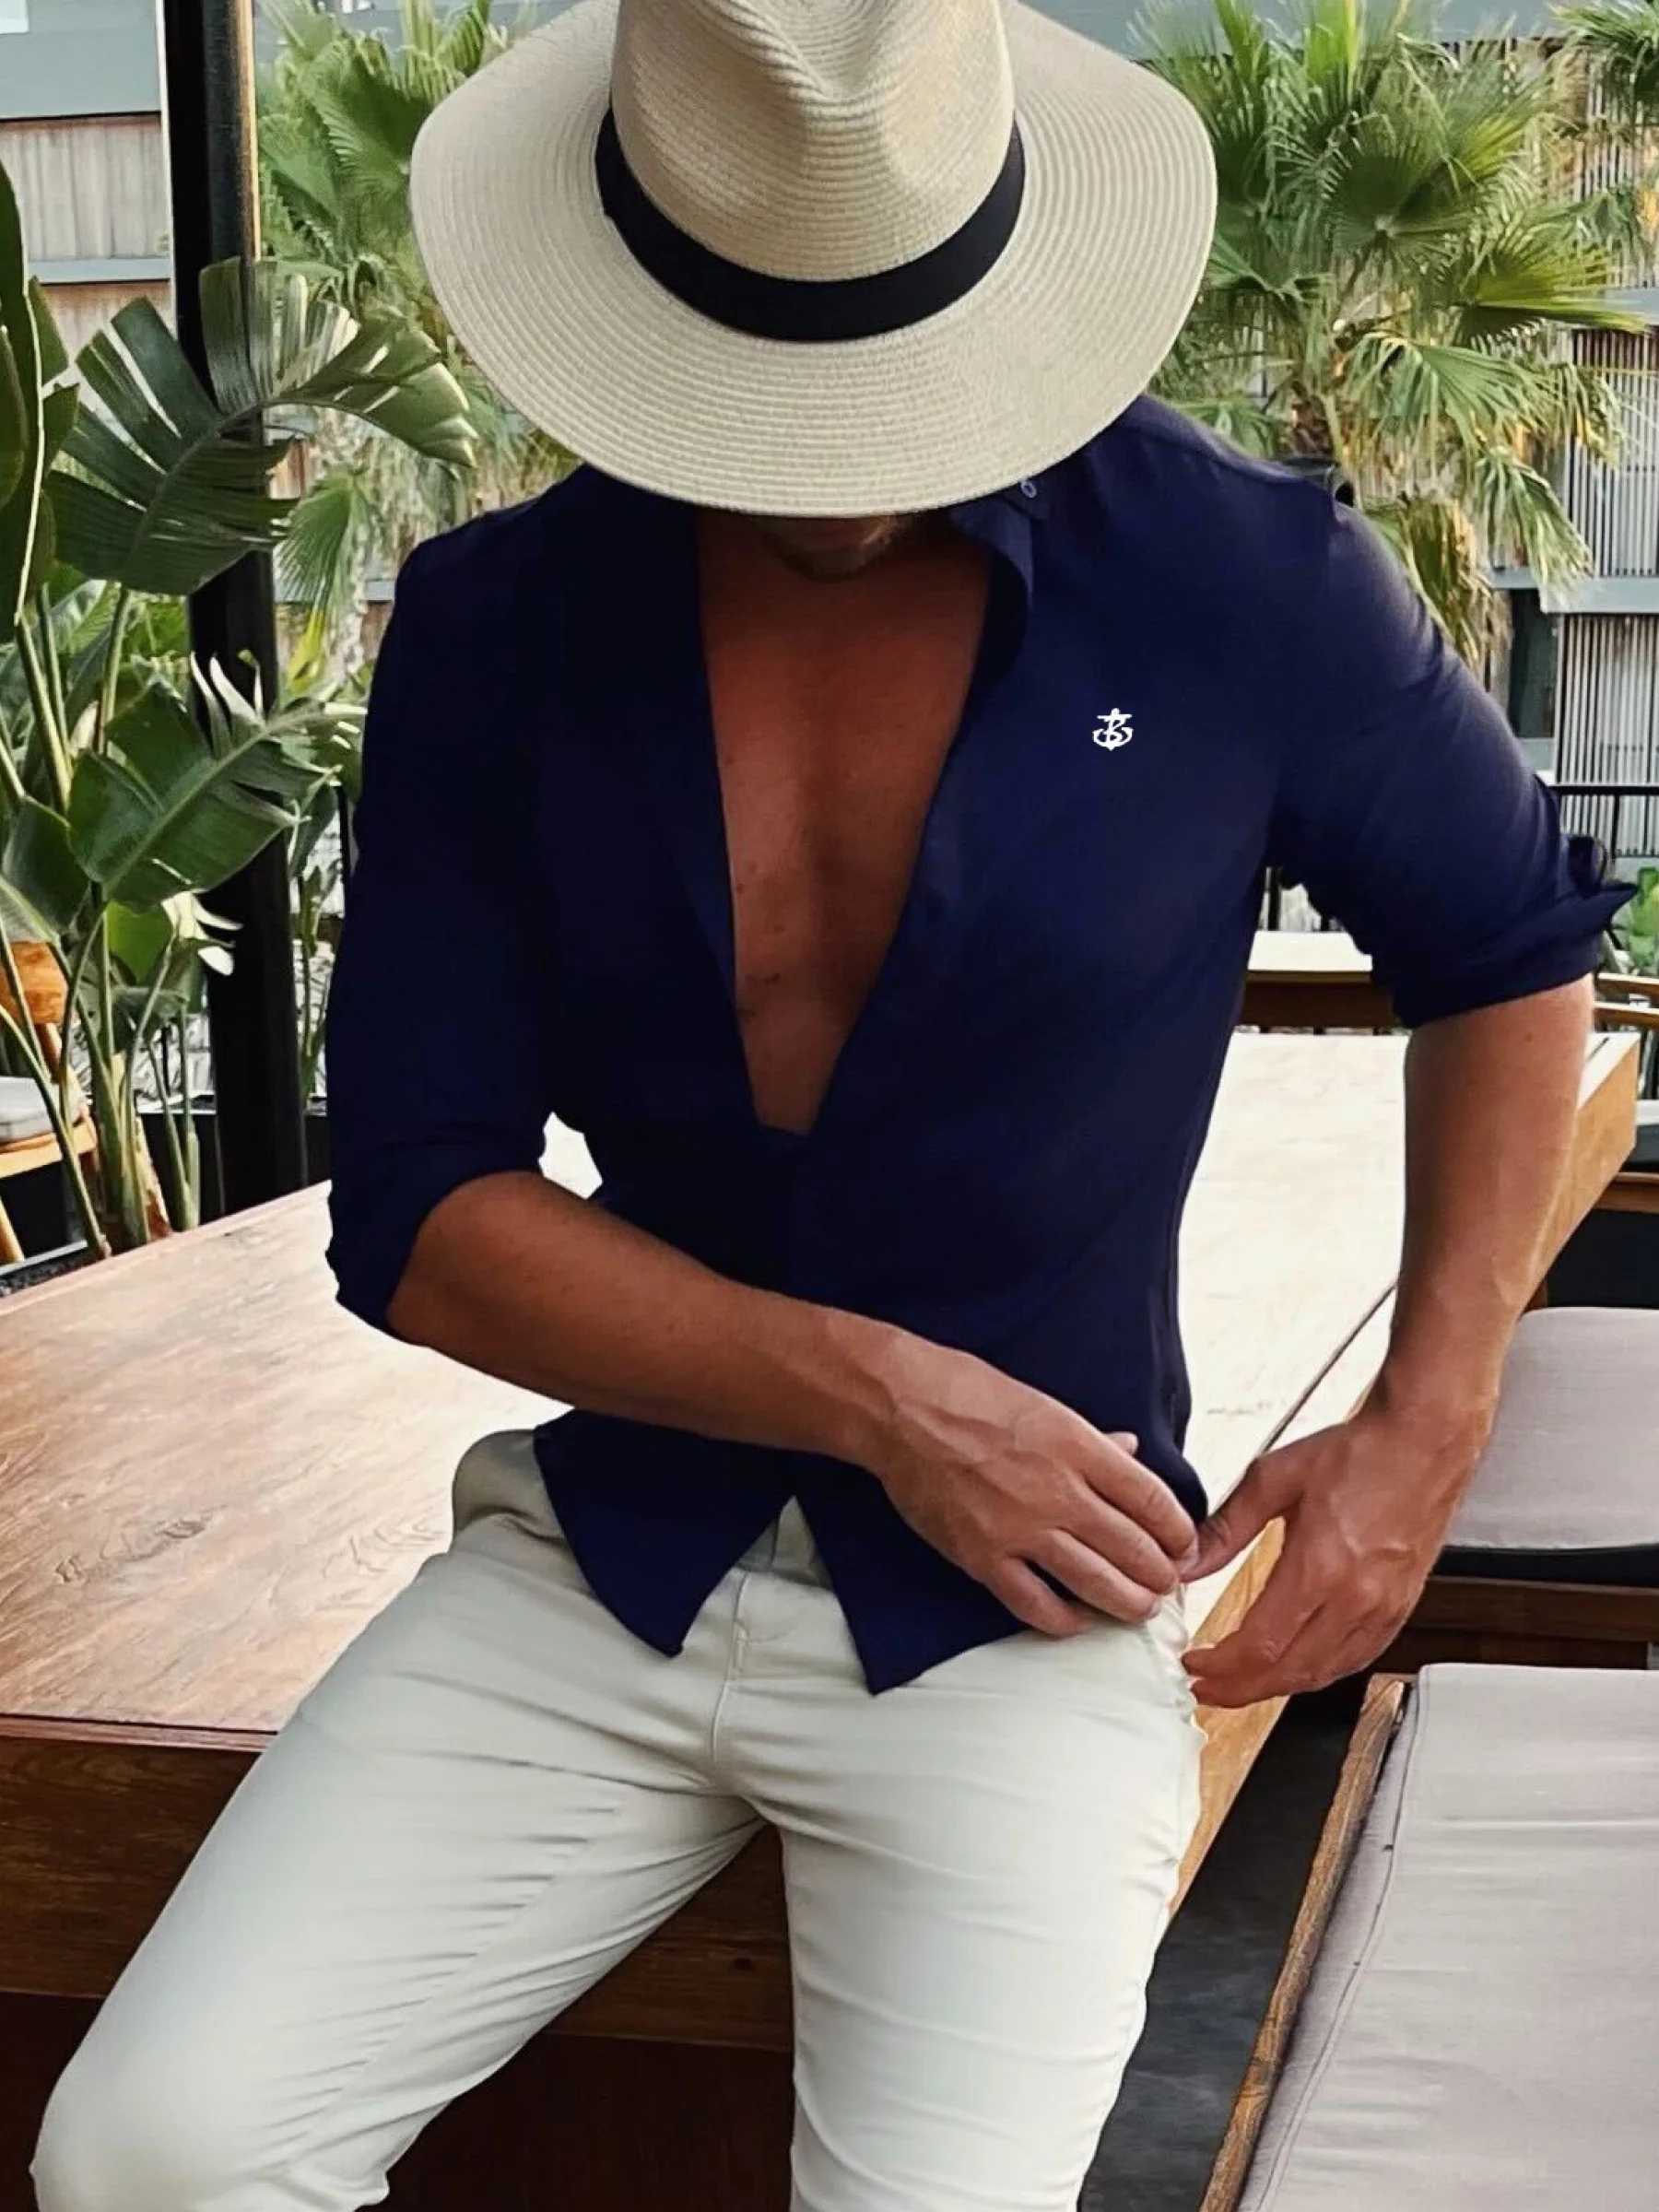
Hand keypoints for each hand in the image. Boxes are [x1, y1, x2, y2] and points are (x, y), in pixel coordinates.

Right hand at [867, 1337, 1199, 1635]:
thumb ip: (1092, 1439)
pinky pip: (1038, 1606)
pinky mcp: (984, 1558)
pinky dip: (1067, 1620)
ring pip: (1097, 1584)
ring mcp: (1021, 1530)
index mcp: (1079, 1447)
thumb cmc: (968, 1394)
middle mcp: (1058, 1492)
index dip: (1178, 1531)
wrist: (901, 1409)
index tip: (1184, 1545)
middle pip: (1135, 1549)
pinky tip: (1080, 1618)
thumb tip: (1131, 1451)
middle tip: (1167, 1583)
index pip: (1153, 1500)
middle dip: (1161, 1575)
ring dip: (1129, 1603)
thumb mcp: (1045, 1404)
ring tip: (1139, 1607)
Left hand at [1180, 1397, 1489, 1706]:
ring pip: (1323, 1674)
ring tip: (1240, 1683)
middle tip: (1206, 1687)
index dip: (1221, 1668)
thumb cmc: (1360, 1453)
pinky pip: (1355, 1660)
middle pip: (1289, 1672)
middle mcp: (1356, 1599)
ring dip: (1277, 1687)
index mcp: (1320, 1567)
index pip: (1260, 1646)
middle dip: (1240, 1689)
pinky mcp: (1400, 1609)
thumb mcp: (1274, 1479)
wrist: (1424, 1442)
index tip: (1195, 1665)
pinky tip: (1295, 1667)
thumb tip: (1188, 1562)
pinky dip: (1318, 1672)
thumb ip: (1226, 1528)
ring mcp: (1383, 1609)